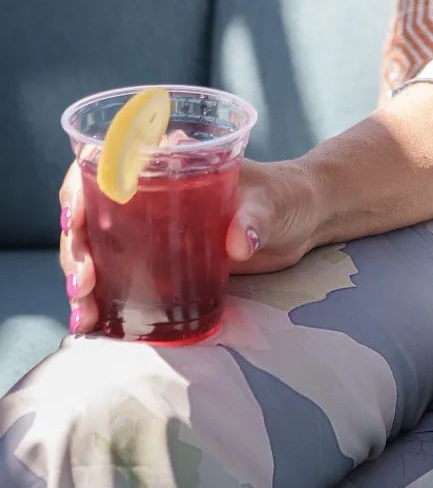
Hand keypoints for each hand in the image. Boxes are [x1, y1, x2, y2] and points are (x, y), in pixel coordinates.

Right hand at [59, 156, 323, 334]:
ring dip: (81, 280)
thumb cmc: (285, 196)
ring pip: (97, 250)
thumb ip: (256, 219)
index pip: (101, 168)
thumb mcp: (271, 203)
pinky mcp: (160, 261)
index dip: (77, 193)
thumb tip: (240, 244)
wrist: (303, 221)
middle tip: (84, 283)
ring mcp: (149, 230)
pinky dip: (102, 299)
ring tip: (84, 313)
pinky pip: (120, 276)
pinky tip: (92, 323)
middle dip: (75, 249)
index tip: (75, 222)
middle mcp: (145, 195)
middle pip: (89, 215)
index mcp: (163, 164)